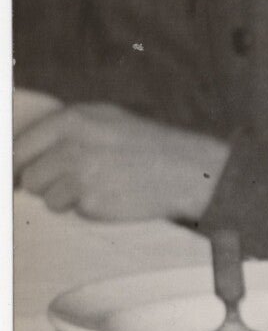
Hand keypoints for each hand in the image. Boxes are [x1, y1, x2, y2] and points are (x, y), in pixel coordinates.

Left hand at [14, 103, 229, 223]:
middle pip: (29, 176)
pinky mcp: (91, 201)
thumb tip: (17, 154)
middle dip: (47, 183)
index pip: (18, 147)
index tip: (29, 175)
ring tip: (100, 185)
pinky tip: (111, 195)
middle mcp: (72, 144)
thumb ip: (62, 131)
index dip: (20, 165)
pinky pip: (71, 211)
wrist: (187, 169)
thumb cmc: (145, 145)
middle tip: (78, 179)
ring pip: (47, 198)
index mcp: (73, 119)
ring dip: (67, 198)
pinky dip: (86, 208)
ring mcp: (81, 174)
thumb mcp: (105, 120)